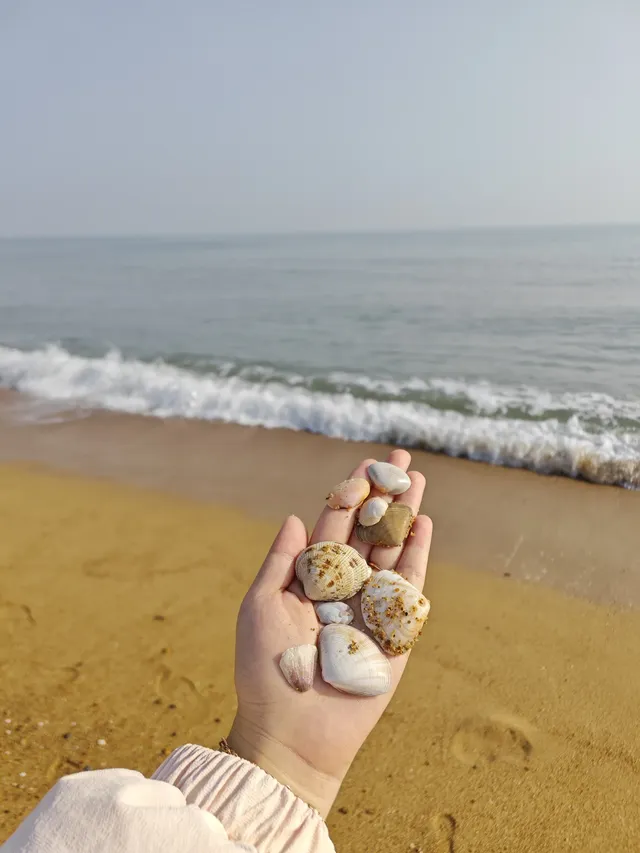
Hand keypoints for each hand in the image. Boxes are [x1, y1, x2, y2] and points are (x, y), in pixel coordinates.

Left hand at [227, 450, 431, 816]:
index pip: (334, 526)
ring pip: (391, 550)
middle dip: (384, 494)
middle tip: (401, 458)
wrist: (292, 733)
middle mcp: (343, 587)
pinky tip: (422, 524)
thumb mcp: (261, 606)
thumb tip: (295, 516)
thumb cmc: (266, 670)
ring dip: (405, 515)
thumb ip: (281, 561)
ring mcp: (371, 607)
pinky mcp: (395, 631)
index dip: (349, 494)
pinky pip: (408, 588)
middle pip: (368, 530)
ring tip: (418, 480)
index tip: (365, 464)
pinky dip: (416, 555)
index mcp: (309, 579)